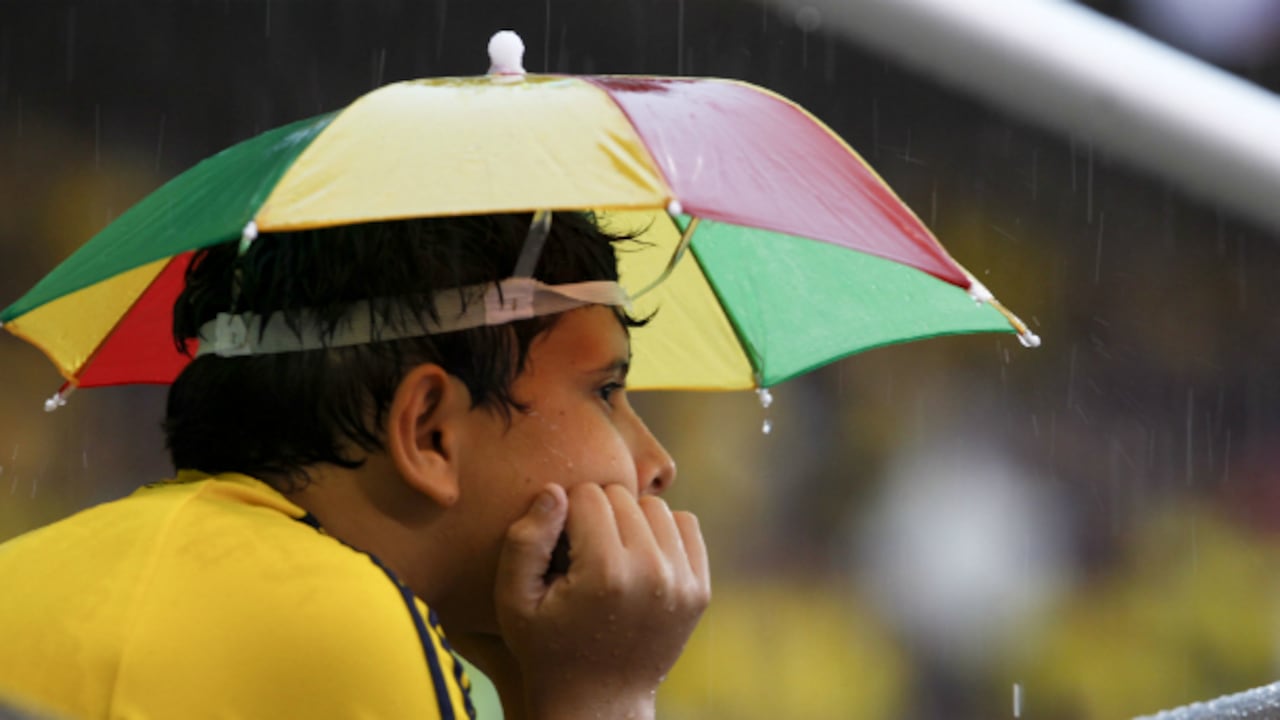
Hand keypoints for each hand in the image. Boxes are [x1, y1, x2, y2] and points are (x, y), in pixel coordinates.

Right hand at [495, 483, 710, 719]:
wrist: (598, 702)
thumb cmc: (547, 647)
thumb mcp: (514, 600)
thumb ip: (525, 540)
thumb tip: (555, 490)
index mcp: (605, 573)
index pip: (587, 494)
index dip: (565, 514)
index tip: (560, 547)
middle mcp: (651, 573)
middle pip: (622, 496)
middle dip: (597, 515)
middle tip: (582, 554)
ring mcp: (682, 582)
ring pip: (655, 506)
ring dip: (630, 520)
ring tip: (609, 554)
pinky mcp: (700, 589)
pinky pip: (685, 525)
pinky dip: (662, 532)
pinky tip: (638, 557)